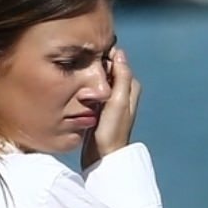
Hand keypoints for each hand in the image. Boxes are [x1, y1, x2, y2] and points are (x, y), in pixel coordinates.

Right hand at [81, 48, 140, 169]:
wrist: (102, 156)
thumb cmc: (112, 130)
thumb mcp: (119, 100)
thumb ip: (121, 76)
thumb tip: (119, 52)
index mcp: (130, 86)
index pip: (117, 60)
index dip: (103, 58)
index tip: (91, 64)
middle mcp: (123, 91)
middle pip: (106, 69)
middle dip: (94, 69)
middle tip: (83, 76)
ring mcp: (110, 99)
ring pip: (97, 80)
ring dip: (88, 79)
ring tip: (79, 84)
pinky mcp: (99, 107)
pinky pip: (91, 91)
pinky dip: (85, 90)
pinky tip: (77, 93)